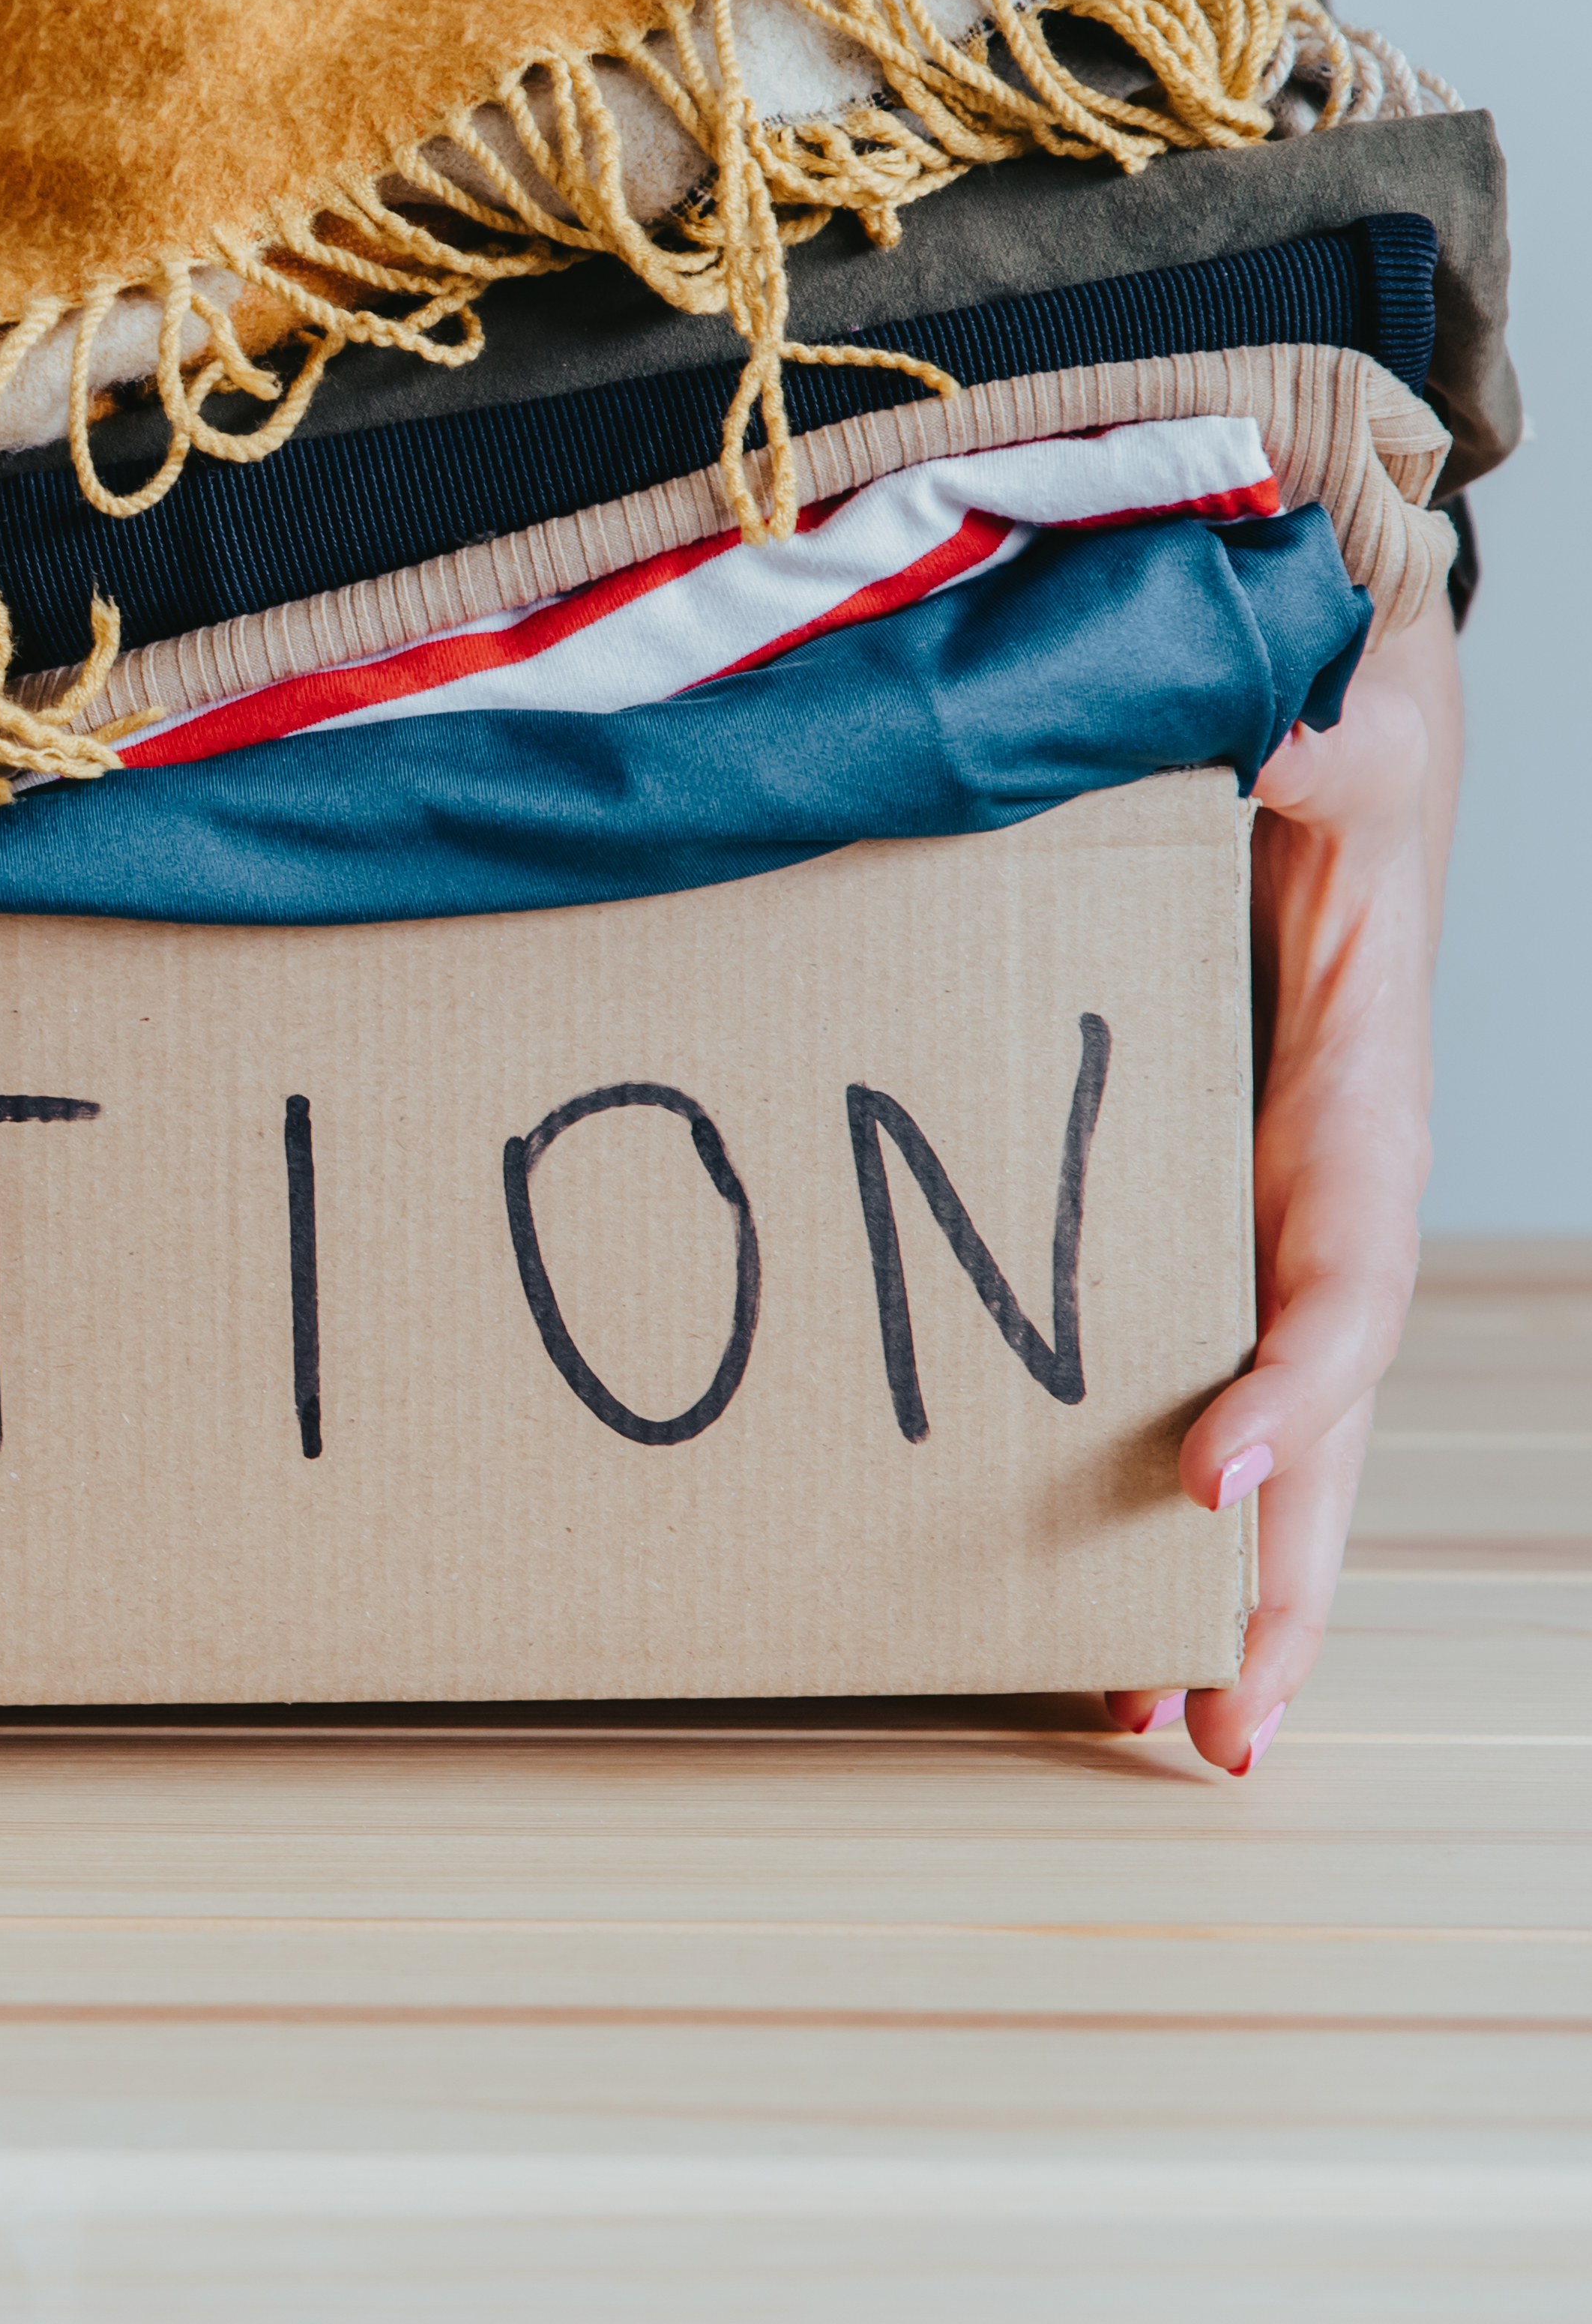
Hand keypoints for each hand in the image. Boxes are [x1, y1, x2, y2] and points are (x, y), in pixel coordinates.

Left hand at [1107, 596, 1460, 1774]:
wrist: (1329, 714)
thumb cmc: (1334, 722)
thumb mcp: (1336, 712)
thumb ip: (1315, 737)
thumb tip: (1294, 730)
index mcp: (1358, 1103)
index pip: (1341, 1277)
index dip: (1295, 1385)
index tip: (1211, 1473)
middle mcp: (1325, 1192)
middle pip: (1323, 1426)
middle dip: (1277, 1582)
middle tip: (1219, 1734)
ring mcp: (1268, 1224)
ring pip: (1269, 1446)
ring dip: (1223, 1593)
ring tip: (1163, 1738)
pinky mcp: (1203, 1223)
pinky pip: (1193, 1384)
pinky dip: (1162, 1510)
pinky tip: (1092, 1620)